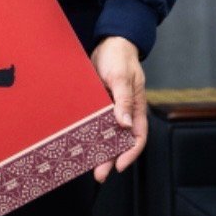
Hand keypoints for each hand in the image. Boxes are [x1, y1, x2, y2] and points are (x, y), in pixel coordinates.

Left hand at [90, 35, 146, 182]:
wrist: (108, 41)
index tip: (119, 165)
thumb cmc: (120, 56)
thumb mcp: (122, 76)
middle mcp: (124, 112)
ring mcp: (110, 109)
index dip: (130, 153)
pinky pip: (93, 122)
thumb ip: (124, 99)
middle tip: (99, 173)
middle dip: (110, 158)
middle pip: (119, 140)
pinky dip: (87, 132)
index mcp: (136, 108)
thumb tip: (124, 123)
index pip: (137, 137)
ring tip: (85, 163)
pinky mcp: (97, 104)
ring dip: (97, 148)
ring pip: (104, 134)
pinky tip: (78, 142)